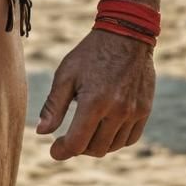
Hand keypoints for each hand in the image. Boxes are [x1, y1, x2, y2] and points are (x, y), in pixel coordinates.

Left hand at [37, 30, 154, 160]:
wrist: (125, 35)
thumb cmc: (90, 53)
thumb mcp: (66, 74)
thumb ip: (54, 105)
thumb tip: (41, 132)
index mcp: (94, 102)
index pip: (77, 143)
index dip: (62, 151)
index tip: (54, 151)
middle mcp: (116, 111)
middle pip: (95, 148)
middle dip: (78, 148)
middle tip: (68, 139)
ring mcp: (133, 112)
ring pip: (113, 146)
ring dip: (97, 145)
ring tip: (85, 133)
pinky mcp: (145, 110)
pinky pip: (130, 138)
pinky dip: (115, 140)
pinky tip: (105, 130)